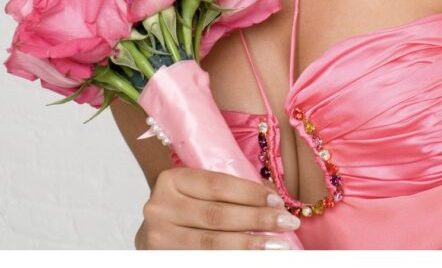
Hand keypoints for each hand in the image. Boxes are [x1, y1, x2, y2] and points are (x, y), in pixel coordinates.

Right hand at [138, 167, 300, 248]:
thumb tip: (273, 198)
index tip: (278, 200)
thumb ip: (231, 191)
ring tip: (278, 244)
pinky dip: (233, 258)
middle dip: (257, 219)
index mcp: (171, 180)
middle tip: (287, 222)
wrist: (154, 234)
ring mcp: (157, 237)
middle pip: (217, 215)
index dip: (250, 193)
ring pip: (211, 243)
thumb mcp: (200, 192)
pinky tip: (254, 258)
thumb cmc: (186, 207)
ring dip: (250, 245)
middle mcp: (159, 208)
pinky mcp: (161, 259)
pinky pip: (204, 259)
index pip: (217, 185)